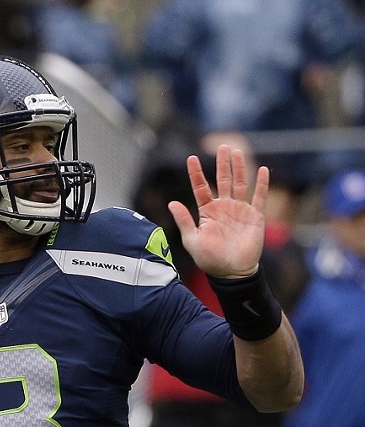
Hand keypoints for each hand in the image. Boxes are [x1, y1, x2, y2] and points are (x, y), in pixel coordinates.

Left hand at [168, 144, 266, 277]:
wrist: (232, 272)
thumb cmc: (210, 259)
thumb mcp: (192, 239)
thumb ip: (184, 220)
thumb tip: (171, 202)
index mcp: (207, 211)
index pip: (200, 187)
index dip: (196, 173)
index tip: (191, 158)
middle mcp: (223, 207)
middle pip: (222, 180)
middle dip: (221, 164)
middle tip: (221, 146)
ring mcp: (239, 210)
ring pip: (239, 184)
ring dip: (239, 168)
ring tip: (237, 152)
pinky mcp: (255, 216)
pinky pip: (259, 197)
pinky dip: (261, 184)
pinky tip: (263, 169)